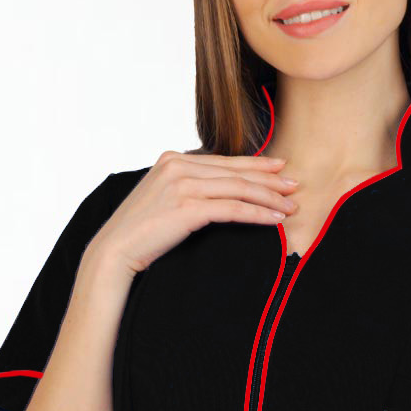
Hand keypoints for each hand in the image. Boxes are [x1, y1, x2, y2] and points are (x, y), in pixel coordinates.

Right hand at [90, 150, 297, 277]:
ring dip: (269, 198)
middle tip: (295, 185)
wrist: (115, 251)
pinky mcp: (188, 207)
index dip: (255, 165)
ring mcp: (182, 184)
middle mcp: (178, 165)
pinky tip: (275, 220)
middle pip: (235, 171)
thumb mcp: (163, 200)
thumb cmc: (139, 233)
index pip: (224, 161)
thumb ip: (187, 189)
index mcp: (173, 159)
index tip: (280, 169)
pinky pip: (233, 208)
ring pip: (238, 188)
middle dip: (269, 179)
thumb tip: (215, 193)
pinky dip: (257, 214)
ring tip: (291, 207)